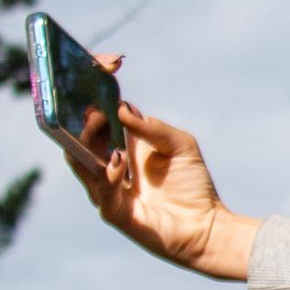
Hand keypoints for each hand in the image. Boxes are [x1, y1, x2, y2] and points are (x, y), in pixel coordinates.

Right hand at [64, 58, 256, 282]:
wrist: (208, 226)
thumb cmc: (193, 184)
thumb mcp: (180, 143)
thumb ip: (152, 127)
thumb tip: (123, 109)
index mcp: (121, 144)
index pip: (97, 112)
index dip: (96, 87)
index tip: (104, 63)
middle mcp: (109, 164)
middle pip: (80, 135)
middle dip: (81, 114)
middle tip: (89, 97)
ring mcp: (108, 190)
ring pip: (81, 163)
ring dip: (87, 141)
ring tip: (97, 121)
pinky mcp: (116, 214)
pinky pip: (102, 193)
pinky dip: (107, 176)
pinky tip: (117, 163)